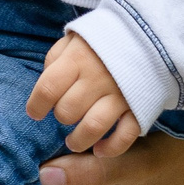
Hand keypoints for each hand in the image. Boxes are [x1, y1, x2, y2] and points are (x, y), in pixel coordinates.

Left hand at [26, 32, 139, 156]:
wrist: (149, 34)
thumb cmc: (103, 38)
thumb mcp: (75, 38)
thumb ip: (56, 59)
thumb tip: (45, 88)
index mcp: (78, 58)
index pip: (47, 88)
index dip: (36, 106)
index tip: (34, 113)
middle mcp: (97, 77)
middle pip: (67, 111)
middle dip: (60, 118)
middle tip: (63, 116)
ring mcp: (120, 93)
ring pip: (93, 127)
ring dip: (79, 141)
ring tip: (73, 142)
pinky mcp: (139, 106)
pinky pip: (125, 135)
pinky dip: (111, 148)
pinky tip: (100, 150)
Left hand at [37, 132, 183, 184]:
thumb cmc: (173, 160)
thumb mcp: (131, 165)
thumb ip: (87, 175)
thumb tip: (43, 180)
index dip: (35, 169)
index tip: (32, 141)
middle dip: (51, 165)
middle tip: (51, 130)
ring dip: (69, 165)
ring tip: (69, 134)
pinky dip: (88, 167)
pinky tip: (91, 145)